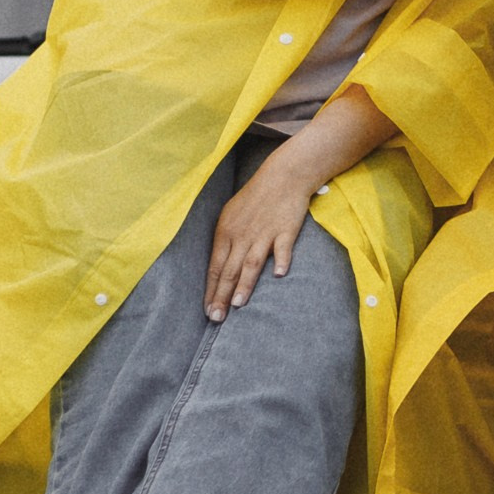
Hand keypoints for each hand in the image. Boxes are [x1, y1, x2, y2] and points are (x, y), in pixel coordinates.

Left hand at [203, 89, 395, 319]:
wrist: (283, 175)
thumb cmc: (256, 197)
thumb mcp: (232, 215)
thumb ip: (228, 242)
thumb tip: (221, 269)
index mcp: (226, 231)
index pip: (215, 266)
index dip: (211, 289)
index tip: (208, 310)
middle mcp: (242, 234)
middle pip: (229, 269)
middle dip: (221, 296)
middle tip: (216, 318)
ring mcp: (264, 233)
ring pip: (250, 262)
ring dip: (244, 284)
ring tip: (238, 305)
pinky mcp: (285, 229)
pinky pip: (282, 247)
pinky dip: (280, 260)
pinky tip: (278, 274)